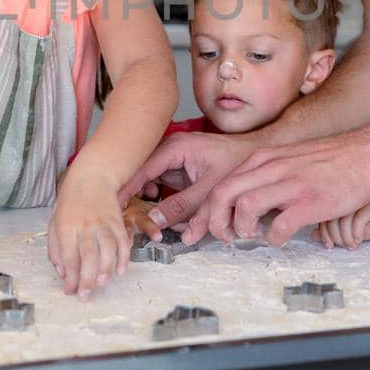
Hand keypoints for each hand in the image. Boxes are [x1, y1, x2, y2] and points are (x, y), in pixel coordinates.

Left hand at [48, 169, 131, 296]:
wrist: (92, 177)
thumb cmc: (70, 203)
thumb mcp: (55, 222)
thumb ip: (55, 248)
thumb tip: (63, 273)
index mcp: (66, 226)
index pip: (68, 256)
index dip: (70, 277)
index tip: (70, 291)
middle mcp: (85, 225)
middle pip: (87, 255)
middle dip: (86, 278)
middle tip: (85, 295)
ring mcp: (103, 222)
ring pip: (107, 249)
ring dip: (105, 268)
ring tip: (101, 283)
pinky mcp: (118, 221)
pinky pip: (123, 241)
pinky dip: (123, 257)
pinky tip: (120, 271)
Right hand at [119, 131, 258, 232]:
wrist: (257, 152)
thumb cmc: (237, 162)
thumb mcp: (210, 189)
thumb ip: (183, 207)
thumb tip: (156, 222)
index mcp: (175, 148)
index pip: (141, 168)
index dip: (126, 188)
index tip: (113, 206)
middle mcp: (169, 151)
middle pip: (142, 176)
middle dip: (139, 200)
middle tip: (134, 220)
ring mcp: (173, 161)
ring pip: (150, 184)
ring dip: (150, 203)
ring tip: (155, 221)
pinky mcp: (178, 171)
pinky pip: (161, 187)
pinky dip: (162, 202)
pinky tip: (169, 215)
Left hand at [192, 129, 369, 246]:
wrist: (368, 154)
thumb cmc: (331, 161)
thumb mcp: (288, 159)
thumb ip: (265, 175)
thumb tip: (245, 201)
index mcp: (264, 159)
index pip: (221, 184)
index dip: (210, 210)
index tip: (215, 226)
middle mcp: (272, 169)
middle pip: (223, 194)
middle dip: (216, 222)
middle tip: (227, 236)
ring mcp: (291, 185)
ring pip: (246, 207)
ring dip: (243, 229)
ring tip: (254, 236)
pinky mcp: (311, 202)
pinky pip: (280, 226)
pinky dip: (274, 238)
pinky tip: (281, 238)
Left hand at [317, 195, 369, 248]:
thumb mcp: (349, 232)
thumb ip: (332, 233)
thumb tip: (313, 236)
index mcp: (338, 206)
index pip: (323, 219)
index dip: (324, 234)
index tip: (329, 247)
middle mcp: (345, 203)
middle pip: (331, 220)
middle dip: (336, 238)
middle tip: (345, 247)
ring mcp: (357, 203)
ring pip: (343, 221)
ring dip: (347, 238)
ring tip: (353, 245)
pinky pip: (358, 219)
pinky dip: (356, 232)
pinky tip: (359, 240)